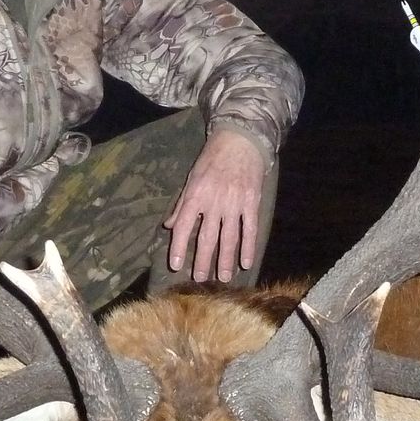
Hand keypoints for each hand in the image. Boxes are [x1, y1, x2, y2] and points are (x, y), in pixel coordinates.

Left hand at [164, 130, 267, 282]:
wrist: (240, 141)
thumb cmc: (212, 159)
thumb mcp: (192, 179)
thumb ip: (182, 204)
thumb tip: (168, 225)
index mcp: (195, 195)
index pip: (183, 226)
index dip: (178, 247)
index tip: (175, 264)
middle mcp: (213, 202)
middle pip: (206, 238)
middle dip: (203, 261)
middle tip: (200, 278)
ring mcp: (234, 204)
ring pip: (229, 238)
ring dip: (226, 260)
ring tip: (224, 277)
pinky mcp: (251, 203)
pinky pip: (249, 230)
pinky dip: (248, 247)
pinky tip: (246, 263)